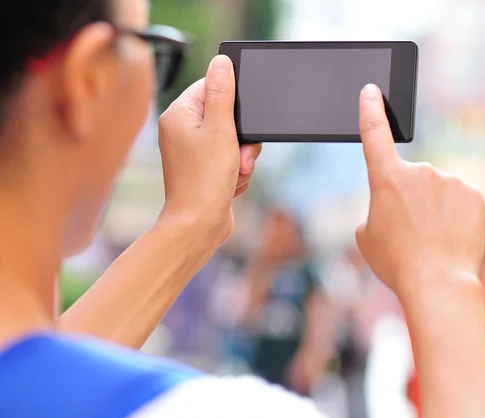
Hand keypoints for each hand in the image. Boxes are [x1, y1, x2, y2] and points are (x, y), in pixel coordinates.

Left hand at [156, 55, 261, 250]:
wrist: (199, 225)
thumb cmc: (205, 180)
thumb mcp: (221, 129)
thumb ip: (222, 93)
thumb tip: (221, 62)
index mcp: (179, 115)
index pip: (211, 88)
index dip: (233, 104)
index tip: (240, 122)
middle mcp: (182, 131)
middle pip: (226, 116)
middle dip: (242, 139)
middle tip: (240, 155)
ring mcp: (193, 152)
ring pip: (233, 141)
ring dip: (242, 158)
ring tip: (235, 173)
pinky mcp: (204, 170)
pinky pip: (230, 160)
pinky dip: (236, 172)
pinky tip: (231, 185)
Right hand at [355, 84, 484, 304]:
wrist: (438, 283)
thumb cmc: (396, 263)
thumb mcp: (366, 237)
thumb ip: (374, 212)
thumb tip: (389, 207)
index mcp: (387, 178)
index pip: (374, 134)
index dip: (371, 110)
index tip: (372, 90)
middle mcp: (420, 171)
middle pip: (410, 179)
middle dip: (409, 198)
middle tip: (409, 231)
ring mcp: (450, 181)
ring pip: (437, 190)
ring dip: (433, 208)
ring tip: (431, 239)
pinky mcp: (474, 194)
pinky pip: (459, 199)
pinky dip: (454, 214)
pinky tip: (451, 236)